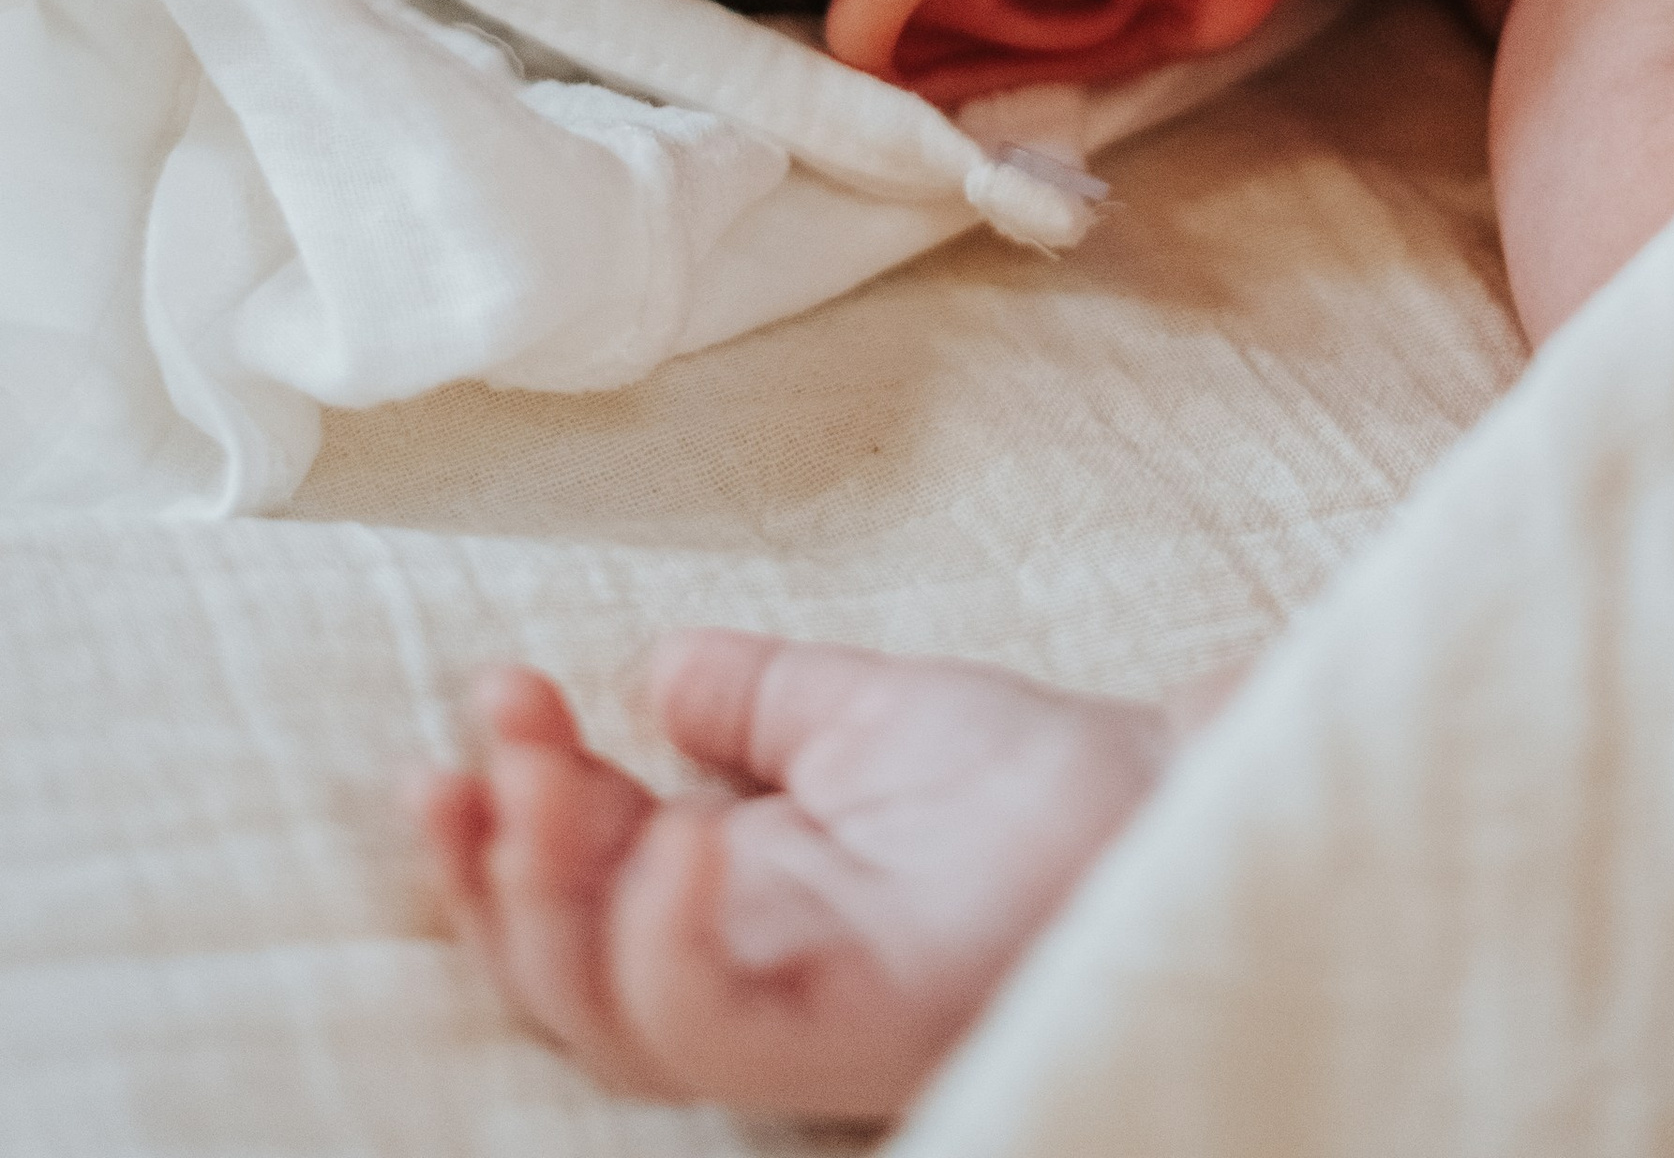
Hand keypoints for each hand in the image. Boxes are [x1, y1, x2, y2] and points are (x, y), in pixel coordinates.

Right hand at [414, 637, 1171, 1117]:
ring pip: (605, 1017)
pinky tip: (673, 843)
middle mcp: (743, 970)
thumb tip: (658, 667)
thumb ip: (754, 696)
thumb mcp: (856, 711)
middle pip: (561, 965)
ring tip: (544, 781)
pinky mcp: (845, 1032)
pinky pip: (712, 1031)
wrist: (1159, 800)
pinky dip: (663, 949)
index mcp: (733, 897)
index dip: (516, 795)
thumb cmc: (1027, 781)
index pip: (580, 874)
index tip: (498, 693)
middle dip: (495, 857)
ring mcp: (790, 1012)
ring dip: (543, 901)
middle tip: (489, 742)